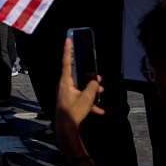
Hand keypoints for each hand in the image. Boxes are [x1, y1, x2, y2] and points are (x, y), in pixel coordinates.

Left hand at [55, 38, 103, 158]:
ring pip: (80, 87)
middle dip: (88, 76)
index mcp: (65, 81)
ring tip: (101, 92)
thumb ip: (92, 87)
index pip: (67, 62)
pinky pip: (80, 99)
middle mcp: (63, 85)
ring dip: (91, 90)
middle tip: (98, 76)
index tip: (68, 39)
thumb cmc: (74, 111)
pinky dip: (89, 103)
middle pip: (76, 75)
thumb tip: (95, 82)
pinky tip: (100, 111)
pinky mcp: (68, 101)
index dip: (68, 50)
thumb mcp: (87, 98)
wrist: (66, 127)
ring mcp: (65, 93)